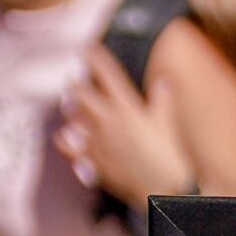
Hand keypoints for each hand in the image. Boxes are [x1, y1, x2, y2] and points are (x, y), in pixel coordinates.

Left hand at [56, 47, 192, 209]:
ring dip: (71, 108)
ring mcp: (99, 141)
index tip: (88, 48)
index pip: (109, 75)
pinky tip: (65, 135)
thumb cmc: (170, 155)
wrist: (162, 188)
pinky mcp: (95, 160)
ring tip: (68, 102)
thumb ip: (164, 100)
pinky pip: (73, 148)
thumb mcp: (169, 123)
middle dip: (77, 84)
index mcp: (129, 108)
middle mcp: (110, 121)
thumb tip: (164, 80)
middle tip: (75, 78)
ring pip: (75, 118)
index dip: (97, 59)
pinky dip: (67, 140)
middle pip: (83, 94)